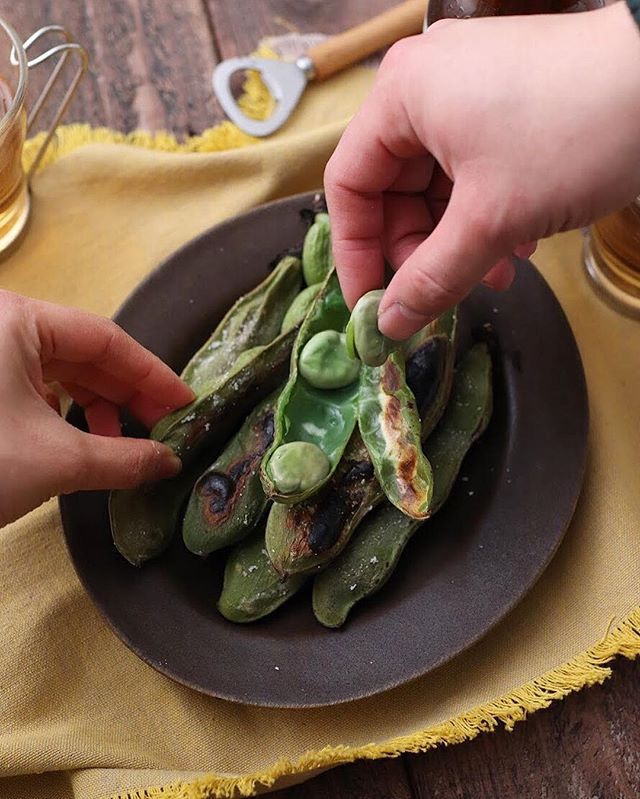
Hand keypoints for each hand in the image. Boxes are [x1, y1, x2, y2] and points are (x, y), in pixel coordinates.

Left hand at [0, 291, 193, 525]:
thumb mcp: (55, 461)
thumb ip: (123, 457)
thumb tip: (169, 463)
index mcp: (16, 321)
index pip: (106, 339)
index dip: (152, 375)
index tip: (185, 403)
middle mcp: (0, 327)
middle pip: (84, 353)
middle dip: (127, 395)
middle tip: (164, 429)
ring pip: (59, 372)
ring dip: (97, 408)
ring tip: (123, 444)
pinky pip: (33, 388)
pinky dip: (64, 415)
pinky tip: (81, 443)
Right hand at [325, 3, 639, 338]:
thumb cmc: (574, 135)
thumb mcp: (491, 218)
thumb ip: (431, 277)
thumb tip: (388, 324)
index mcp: (401, 95)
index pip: (349, 185)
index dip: (355, 253)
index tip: (372, 304)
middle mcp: (425, 86)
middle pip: (394, 190)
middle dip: (420, 251)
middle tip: (443, 293)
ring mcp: (468, 90)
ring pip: (438, 187)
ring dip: (459, 240)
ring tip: (497, 272)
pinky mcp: (505, 103)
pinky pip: (472, 171)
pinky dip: (487, 213)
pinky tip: (520, 240)